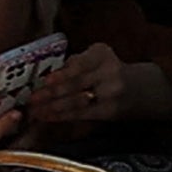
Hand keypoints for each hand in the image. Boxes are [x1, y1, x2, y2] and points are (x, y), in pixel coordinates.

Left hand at [14, 47, 134, 132]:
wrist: (140, 87)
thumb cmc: (107, 70)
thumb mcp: (94, 58)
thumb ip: (73, 63)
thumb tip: (45, 75)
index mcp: (101, 54)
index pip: (80, 64)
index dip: (63, 74)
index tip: (46, 81)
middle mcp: (109, 72)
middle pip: (76, 84)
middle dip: (51, 93)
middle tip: (32, 99)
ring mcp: (111, 93)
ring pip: (77, 101)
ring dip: (53, 107)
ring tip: (36, 111)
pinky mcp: (109, 111)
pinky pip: (81, 114)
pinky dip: (62, 116)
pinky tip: (49, 117)